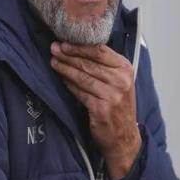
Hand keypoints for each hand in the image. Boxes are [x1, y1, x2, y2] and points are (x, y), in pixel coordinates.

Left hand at [50, 41, 140, 179]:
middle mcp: (121, 80)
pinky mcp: (102, 109)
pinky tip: (61, 78)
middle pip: (89, 63)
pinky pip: (80, 92)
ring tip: (53, 62)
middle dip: (68, 55)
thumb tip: (76, 48)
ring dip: (65, 68)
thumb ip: (103, 65)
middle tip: (54, 49)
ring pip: (82, 76)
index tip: (64, 42)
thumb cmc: (117, 105)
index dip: (79, 46)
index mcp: (125, 68)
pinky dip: (69, 84)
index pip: (100, 51)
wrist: (124, 137)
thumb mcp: (118, 80)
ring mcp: (112, 95)